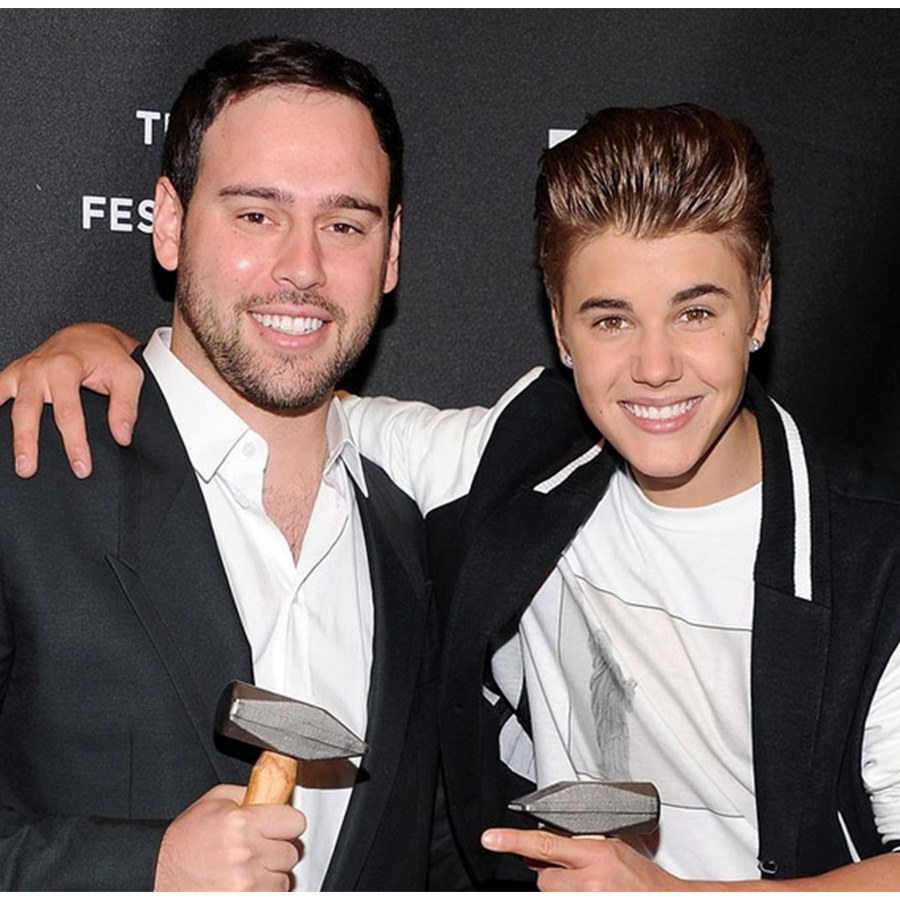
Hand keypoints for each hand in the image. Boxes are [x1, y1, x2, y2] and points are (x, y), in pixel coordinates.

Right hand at [0, 323, 140, 477]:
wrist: (90, 336)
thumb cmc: (108, 355)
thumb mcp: (128, 375)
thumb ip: (125, 406)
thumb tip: (122, 436)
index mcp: (65, 366)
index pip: (68, 412)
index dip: (74, 443)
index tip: (81, 466)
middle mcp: (38, 368)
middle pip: (27, 411)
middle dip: (27, 443)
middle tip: (28, 469)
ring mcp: (23, 371)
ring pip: (7, 404)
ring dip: (7, 433)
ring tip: (12, 460)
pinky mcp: (14, 374)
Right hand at [154, 784, 306, 890]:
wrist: (157, 873)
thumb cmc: (183, 841)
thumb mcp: (215, 800)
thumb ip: (250, 793)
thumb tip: (275, 791)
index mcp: (242, 823)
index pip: (295, 822)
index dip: (286, 822)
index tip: (278, 826)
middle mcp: (246, 855)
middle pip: (291, 852)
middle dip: (276, 848)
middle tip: (256, 847)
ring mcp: (245, 885)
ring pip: (283, 879)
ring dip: (270, 874)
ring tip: (246, 867)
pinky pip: (272, 896)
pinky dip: (262, 891)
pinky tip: (244, 883)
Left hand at [482, 827, 685, 890]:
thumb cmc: (643, 879)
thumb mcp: (613, 847)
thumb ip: (578, 843)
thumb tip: (544, 843)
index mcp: (596, 855)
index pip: (544, 842)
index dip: (513, 840)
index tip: (490, 838)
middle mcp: (589, 882)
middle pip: (542, 876)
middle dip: (552, 872)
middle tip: (575, 872)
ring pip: (548, 894)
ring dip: (560, 889)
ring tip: (587, 887)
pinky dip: (567, 894)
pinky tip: (587, 891)